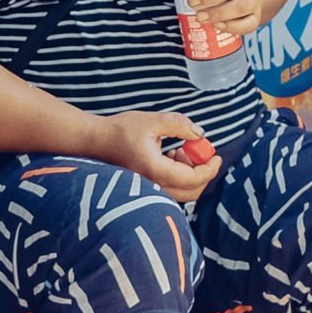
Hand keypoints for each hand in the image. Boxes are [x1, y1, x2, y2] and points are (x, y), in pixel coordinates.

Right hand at [94, 111, 221, 202]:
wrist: (94, 140)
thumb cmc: (120, 130)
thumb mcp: (152, 120)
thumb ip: (179, 124)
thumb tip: (200, 134)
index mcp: (156, 170)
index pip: (193, 179)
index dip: (210, 168)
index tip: (217, 156)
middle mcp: (152, 186)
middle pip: (191, 192)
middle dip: (202, 172)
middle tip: (200, 151)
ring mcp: (148, 190)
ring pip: (181, 192)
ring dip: (190, 172)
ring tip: (180, 149)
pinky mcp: (145, 188)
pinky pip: (171, 189)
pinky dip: (179, 175)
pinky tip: (170, 155)